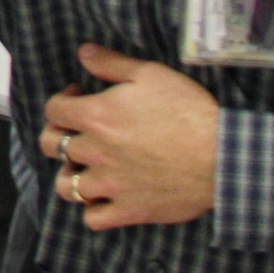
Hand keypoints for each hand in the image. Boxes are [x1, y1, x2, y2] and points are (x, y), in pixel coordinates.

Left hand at [39, 43, 218, 230]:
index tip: (79, 97)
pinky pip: (93, 220)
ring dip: (70, 174)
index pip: (53, 109)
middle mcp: (96, 152)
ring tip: (85, 167)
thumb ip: (111, 63)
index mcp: (97, 116)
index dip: (62, 100)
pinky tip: (103, 198)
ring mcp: (111, 185)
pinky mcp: (130, 210)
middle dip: (58, 134)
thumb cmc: (188, 111)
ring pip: (66, 186)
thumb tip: (84, 52)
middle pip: (51, 145)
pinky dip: (92, 211)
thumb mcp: (151, 74)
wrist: (221, 156)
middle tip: (77, 131)